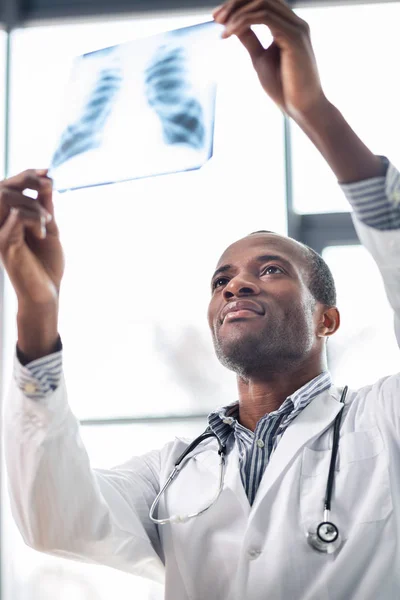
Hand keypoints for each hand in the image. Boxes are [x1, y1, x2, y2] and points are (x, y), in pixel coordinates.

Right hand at [0, 169, 63, 306]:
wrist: (47, 292)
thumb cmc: (46, 264)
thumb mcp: (49, 228)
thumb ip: (45, 207)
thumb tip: (46, 182)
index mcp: (9, 218)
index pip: (10, 186)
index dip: (27, 174)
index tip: (48, 172)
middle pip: (4, 187)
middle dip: (29, 180)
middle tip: (49, 187)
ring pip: (8, 198)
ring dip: (34, 204)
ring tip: (48, 221)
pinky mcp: (4, 244)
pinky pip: (17, 217)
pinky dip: (35, 219)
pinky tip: (42, 233)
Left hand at [213, 0, 326, 117]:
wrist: (302, 108)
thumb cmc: (284, 88)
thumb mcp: (260, 58)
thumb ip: (250, 39)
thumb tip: (234, 25)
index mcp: (288, 26)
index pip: (262, 1)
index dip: (238, 4)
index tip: (217, 18)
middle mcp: (295, 22)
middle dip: (235, 3)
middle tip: (216, 18)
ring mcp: (296, 28)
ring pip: (262, 2)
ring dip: (237, 11)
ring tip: (222, 28)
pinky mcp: (294, 38)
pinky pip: (264, 18)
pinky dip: (243, 22)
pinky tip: (230, 33)